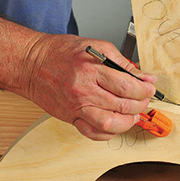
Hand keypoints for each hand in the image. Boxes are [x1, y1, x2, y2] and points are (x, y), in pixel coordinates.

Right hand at [18, 34, 155, 140]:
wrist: (30, 63)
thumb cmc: (59, 52)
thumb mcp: (94, 46)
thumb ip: (121, 62)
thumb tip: (143, 76)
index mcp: (91, 69)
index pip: (127, 85)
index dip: (145, 89)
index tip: (150, 88)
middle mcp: (84, 90)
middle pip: (123, 105)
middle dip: (141, 104)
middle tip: (144, 100)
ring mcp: (76, 107)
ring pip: (110, 124)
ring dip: (128, 121)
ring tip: (133, 114)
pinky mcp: (70, 117)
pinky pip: (93, 133)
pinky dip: (109, 133)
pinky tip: (115, 124)